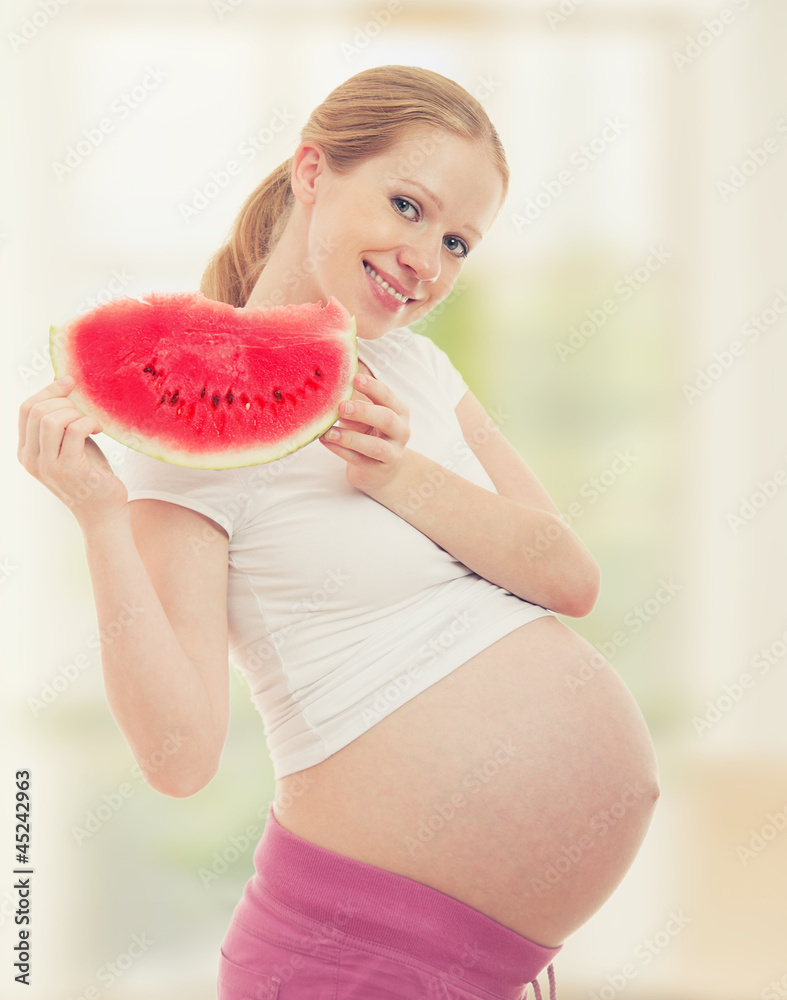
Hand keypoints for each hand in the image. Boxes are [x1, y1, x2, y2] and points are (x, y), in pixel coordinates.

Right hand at [18, 376, 128, 528]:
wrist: (103, 511)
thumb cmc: (90, 474)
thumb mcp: (71, 443)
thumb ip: (62, 421)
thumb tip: (63, 383)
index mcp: (26, 451)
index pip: (26, 409)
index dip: (48, 390)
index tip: (70, 382)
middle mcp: (31, 459)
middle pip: (37, 410)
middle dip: (65, 402)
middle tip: (85, 411)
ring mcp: (48, 466)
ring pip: (51, 419)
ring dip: (76, 413)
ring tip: (91, 422)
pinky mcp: (69, 469)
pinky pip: (74, 431)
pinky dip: (89, 422)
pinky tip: (99, 428)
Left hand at [319, 372, 410, 494]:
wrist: (383, 470)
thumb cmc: (371, 435)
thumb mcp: (366, 418)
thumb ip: (355, 408)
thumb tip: (334, 398)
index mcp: (399, 411)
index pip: (387, 396)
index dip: (372, 387)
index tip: (355, 378)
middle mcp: (401, 431)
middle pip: (387, 419)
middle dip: (363, 412)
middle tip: (341, 407)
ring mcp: (392, 453)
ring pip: (375, 447)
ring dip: (350, 438)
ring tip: (329, 433)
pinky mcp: (379, 471)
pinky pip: (359, 460)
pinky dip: (341, 451)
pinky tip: (326, 442)